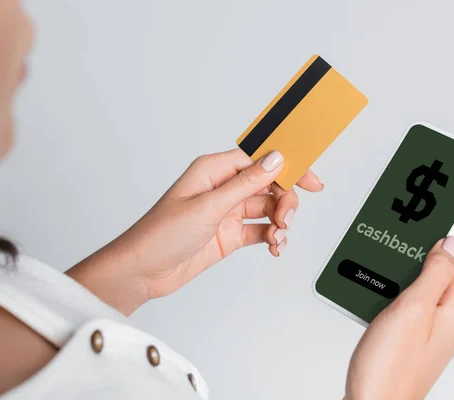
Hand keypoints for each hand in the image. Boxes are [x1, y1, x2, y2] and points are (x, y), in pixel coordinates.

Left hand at [68, 149, 322, 314]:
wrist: (143, 271)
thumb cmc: (160, 234)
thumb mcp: (208, 207)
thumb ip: (245, 184)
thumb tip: (275, 160)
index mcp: (214, 170)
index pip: (260, 160)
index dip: (288, 166)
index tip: (311, 179)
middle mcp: (222, 188)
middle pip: (269, 185)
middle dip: (285, 201)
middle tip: (287, 219)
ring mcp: (227, 212)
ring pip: (267, 208)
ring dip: (279, 222)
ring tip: (278, 237)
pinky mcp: (228, 234)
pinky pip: (260, 230)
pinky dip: (271, 237)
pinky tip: (274, 246)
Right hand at [345, 233, 453, 399]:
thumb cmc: (390, 365)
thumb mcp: (413, 309)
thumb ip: (435, 272)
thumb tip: (450, 242)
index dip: (445, 230)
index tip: (421, 218)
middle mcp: (452, 314)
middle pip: (443, 264)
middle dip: (419, 249)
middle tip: (395, 242)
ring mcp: (433, 323)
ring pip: (424, 280)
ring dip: (403, 269)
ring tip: (383, 264)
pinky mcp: (415, 330)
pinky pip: (411, 298)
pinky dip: (395, 287)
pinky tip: (378, 287)